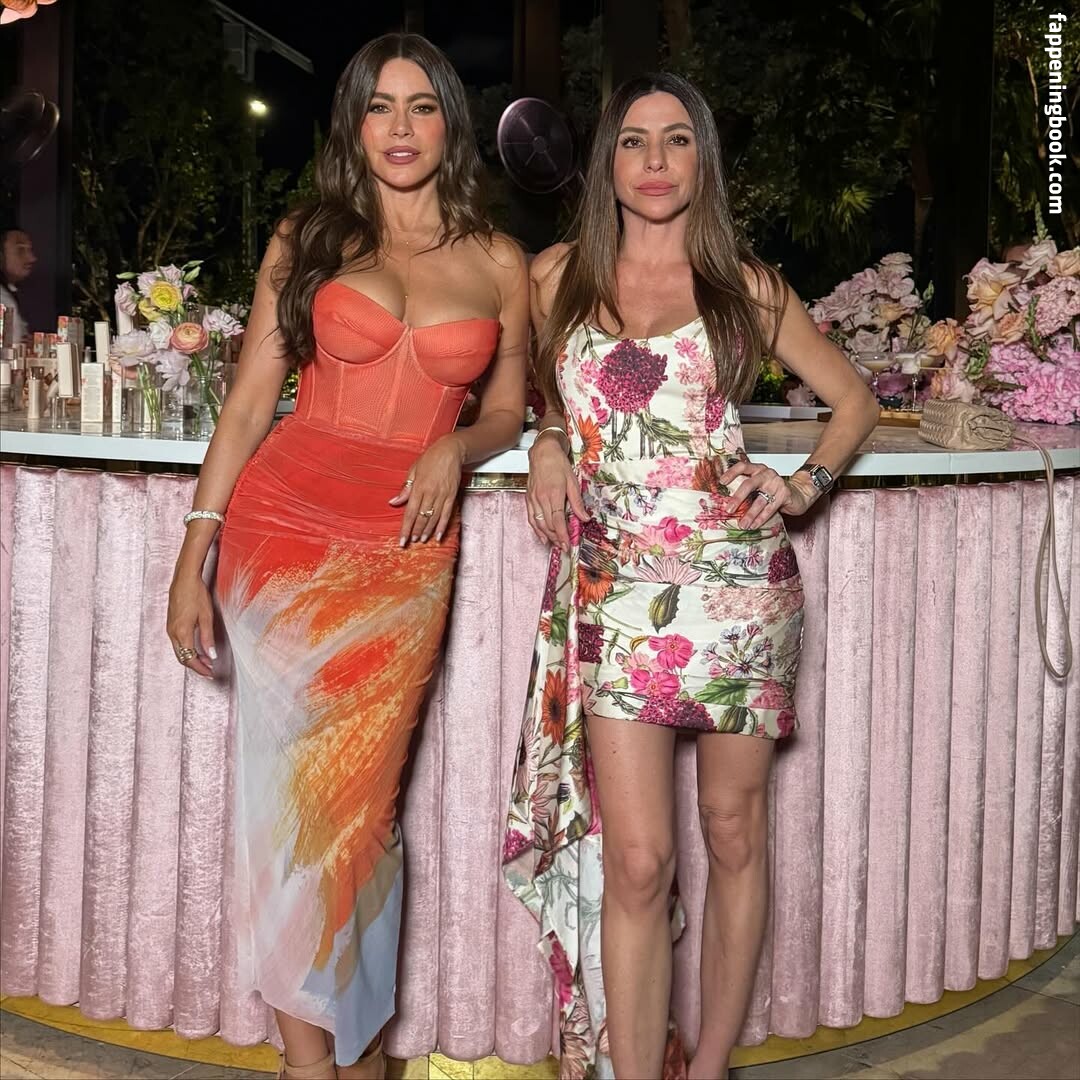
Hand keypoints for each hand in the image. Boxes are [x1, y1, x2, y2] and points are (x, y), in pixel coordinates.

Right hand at [166, 570, 216, 678]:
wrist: (184, 578)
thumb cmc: (196, 594)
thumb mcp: (206, 616)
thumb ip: (208, 637)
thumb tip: (212, 655)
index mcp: (182, 632)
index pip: (190, 658)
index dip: (200, 668)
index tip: (210, 674)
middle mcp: (173, 632)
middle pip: (182, 657)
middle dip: (196, 666)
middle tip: (209, 670)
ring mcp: (170, 628)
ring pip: (179, 651)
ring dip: (191, 658)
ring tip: (206, 660)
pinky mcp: (171, 623)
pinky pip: (178, 642)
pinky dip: (187, 649)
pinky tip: (197, 648)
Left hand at [389, 434, 465, 545]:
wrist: (451, 451)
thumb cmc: (430, 458)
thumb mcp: (413, 470)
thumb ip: (405, 489)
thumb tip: (393, 502)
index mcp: (418, 487)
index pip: (409, 513)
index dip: (405, 529)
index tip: (402, 540)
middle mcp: (430, 493)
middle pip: (421, 518)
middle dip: (416, 532)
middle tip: (412, 541)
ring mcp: (442, 495)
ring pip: (433, 518)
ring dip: (427, 530)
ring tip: (422, 540)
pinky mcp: (452, 496)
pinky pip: (447, 514)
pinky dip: (442, 526)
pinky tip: (438, 535)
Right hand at [526, 435, 589, 551]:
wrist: (543, 452)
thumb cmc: (558, 463)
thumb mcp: (573, 481)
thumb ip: (577, 502)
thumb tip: (584, 517)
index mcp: (554, 494)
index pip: (558, 521)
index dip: (562, 535)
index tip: (567, 545)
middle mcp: (541, 498)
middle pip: (548, 525)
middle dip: (556, 539)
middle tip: (564, 547)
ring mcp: (533, 499)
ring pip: (538, 523)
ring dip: (547, 536)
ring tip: (555, 544)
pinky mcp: (529, 498)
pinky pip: (531, 517)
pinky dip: (536, 529)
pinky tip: (542, 536)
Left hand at [718, 458, 818, 529]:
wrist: (799, 493)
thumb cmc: (774, 490)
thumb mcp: (759, 485)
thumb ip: (746, 489)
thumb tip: (725, 501)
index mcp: (758, 469)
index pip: (743, 466)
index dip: (731, 473)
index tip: (721, 482)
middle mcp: (767, 474)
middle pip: (749, 484)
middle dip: (737, 498)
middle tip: (729, 509)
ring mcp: (776, 483)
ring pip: (759, 500)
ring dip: (749, 514)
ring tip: (742, 524)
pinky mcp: (785, 494)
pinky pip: (770, 508)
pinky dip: (761, 518)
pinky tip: (754, 525)